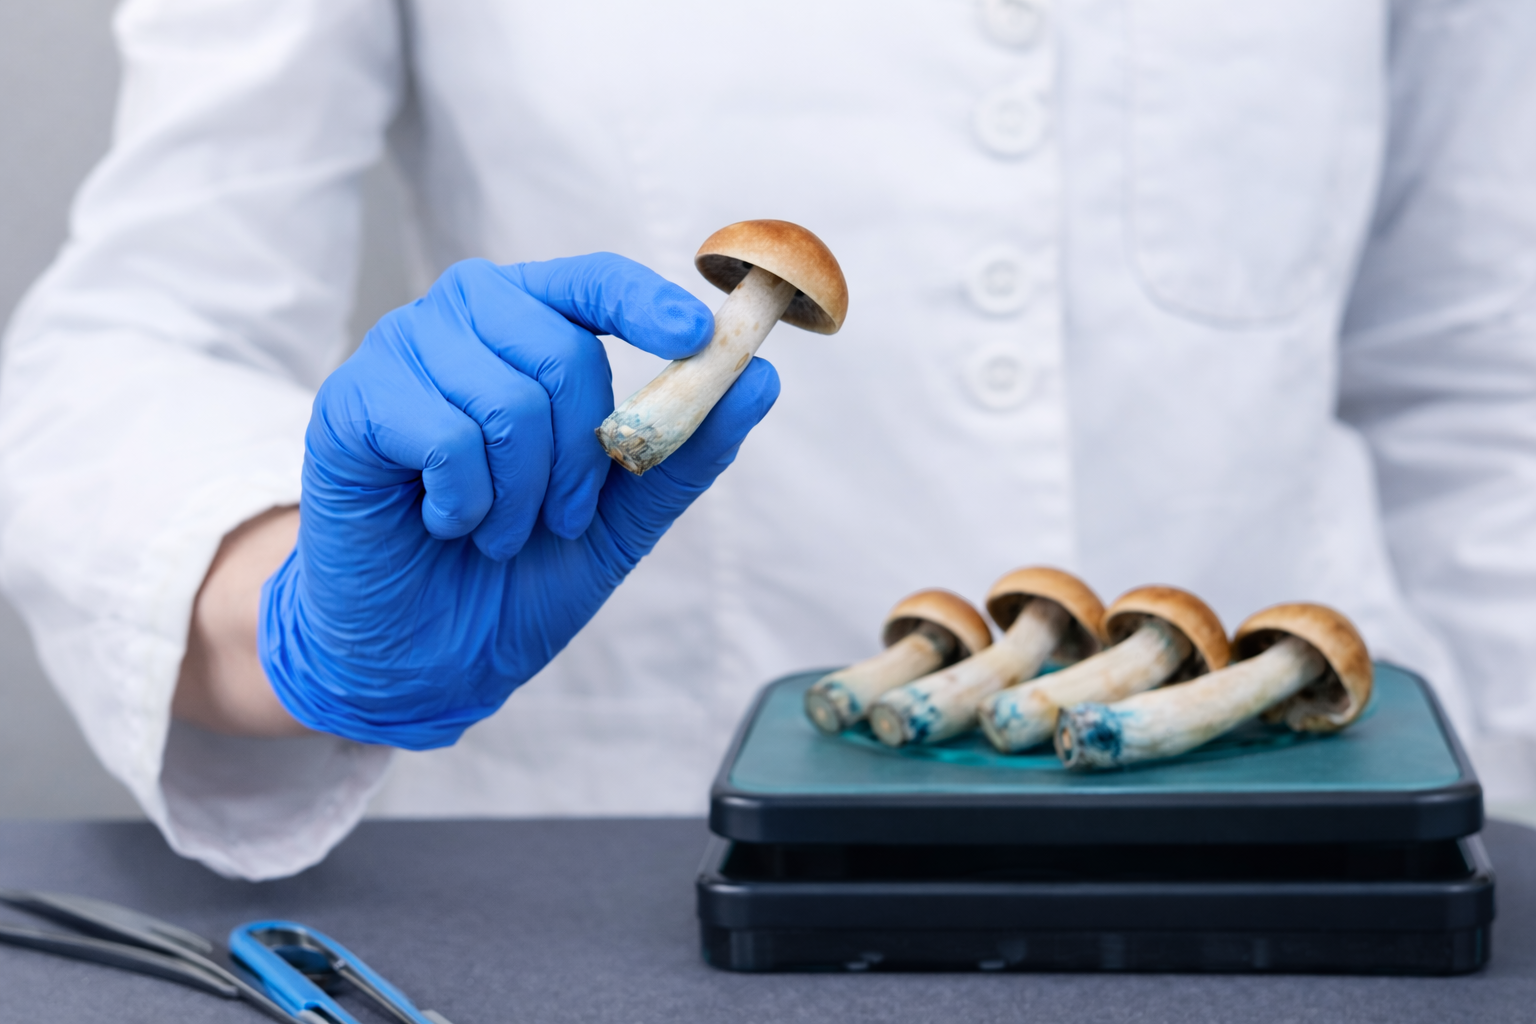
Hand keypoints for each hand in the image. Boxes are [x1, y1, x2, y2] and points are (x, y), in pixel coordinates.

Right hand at [257, 255, 778, 748]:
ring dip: (519, 496)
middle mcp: (464, 320)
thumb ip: (682, 448)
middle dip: (581, 457)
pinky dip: (463, 503)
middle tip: (559, 518)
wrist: (427, 651)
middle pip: (560, 349)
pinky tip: (442, 522)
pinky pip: (444, 436)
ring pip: (506, 400)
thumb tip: (762, 379)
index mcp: (529, 327)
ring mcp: (401, 350)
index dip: (646, 301)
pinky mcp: (351, 401)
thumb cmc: (518, 571)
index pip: (592, 280)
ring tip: (494, 530)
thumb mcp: (621, 516)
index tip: (696, 335)